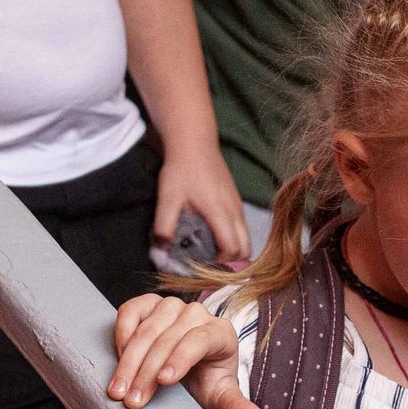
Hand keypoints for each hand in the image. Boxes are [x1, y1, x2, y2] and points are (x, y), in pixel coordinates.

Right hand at [105, 291, 258, 408]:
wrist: (182, 376)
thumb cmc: (203, 385)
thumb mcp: (219, 398)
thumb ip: (237, 408)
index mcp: (222, 333)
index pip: (200, 340)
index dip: (180, 359)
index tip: (163, 382)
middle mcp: (197, 314)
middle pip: (168, 338)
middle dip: (147, 372)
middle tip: (133, 401)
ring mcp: (171, 306)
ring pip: (147, 329)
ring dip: (129, 361)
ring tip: (118, 391)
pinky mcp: (147, 304)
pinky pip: (130, 311)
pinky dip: (121, 334)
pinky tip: (117, 360)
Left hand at [153, 150, 249, 269]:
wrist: (194, 142)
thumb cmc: (181, 170)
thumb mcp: (167, 199)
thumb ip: (163, 227)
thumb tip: (162, 253)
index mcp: (220, 213)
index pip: (233, 249)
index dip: (221, 264)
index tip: (203, 267)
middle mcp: (235, 211)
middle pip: (246, 249)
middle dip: (231, 262)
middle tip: (208, 265)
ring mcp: (238, 205)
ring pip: (246, 238)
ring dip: (233, 250)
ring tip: (209, 253)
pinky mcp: (235, 200)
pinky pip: (242, 227)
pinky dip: (233, 238)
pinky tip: (212, 235)